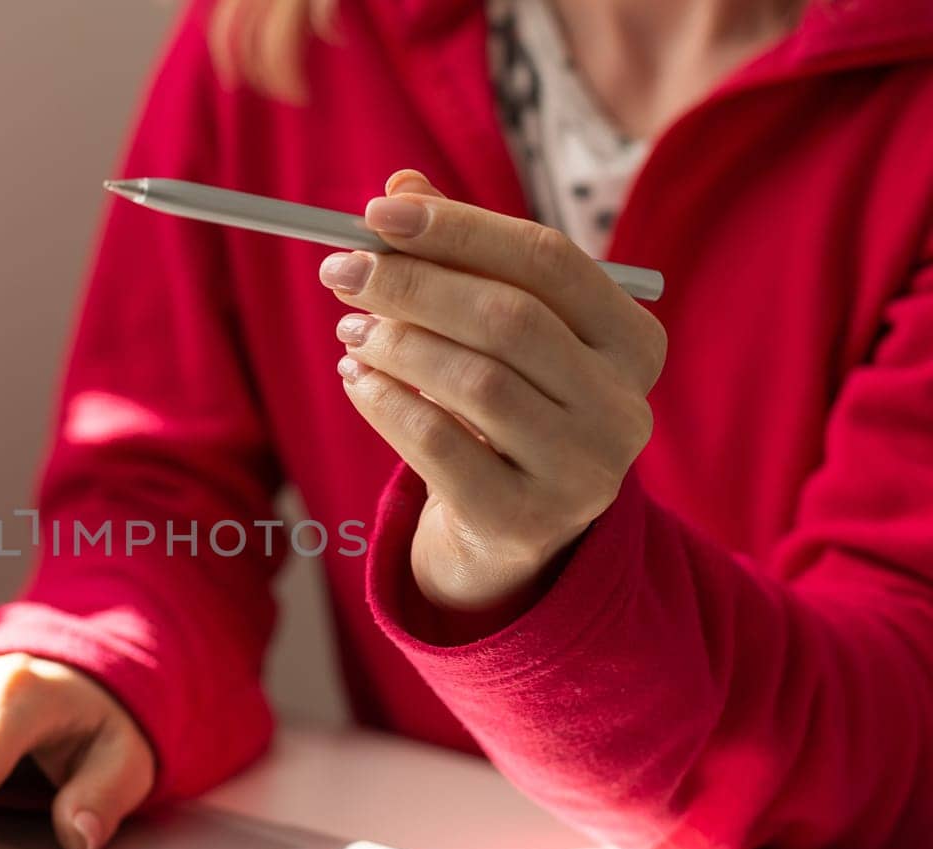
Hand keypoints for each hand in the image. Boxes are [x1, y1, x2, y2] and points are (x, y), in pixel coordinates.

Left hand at [322, 171, 664, 625]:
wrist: (513, 534)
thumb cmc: (507, 410)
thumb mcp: (500, 333)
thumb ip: (463, 259)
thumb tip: (399, 187)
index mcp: (633, 342)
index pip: (548, 260)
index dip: (459, 229)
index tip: (375, 212)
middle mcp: (623, 408)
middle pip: (509, 318)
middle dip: (412, 285)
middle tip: (340, 271)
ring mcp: (581, 472)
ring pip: (474, 382)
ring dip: (396, 344)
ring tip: (350, 331)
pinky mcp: (522, 521)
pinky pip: (438, 445)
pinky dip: (385, 402)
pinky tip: (356, 380)